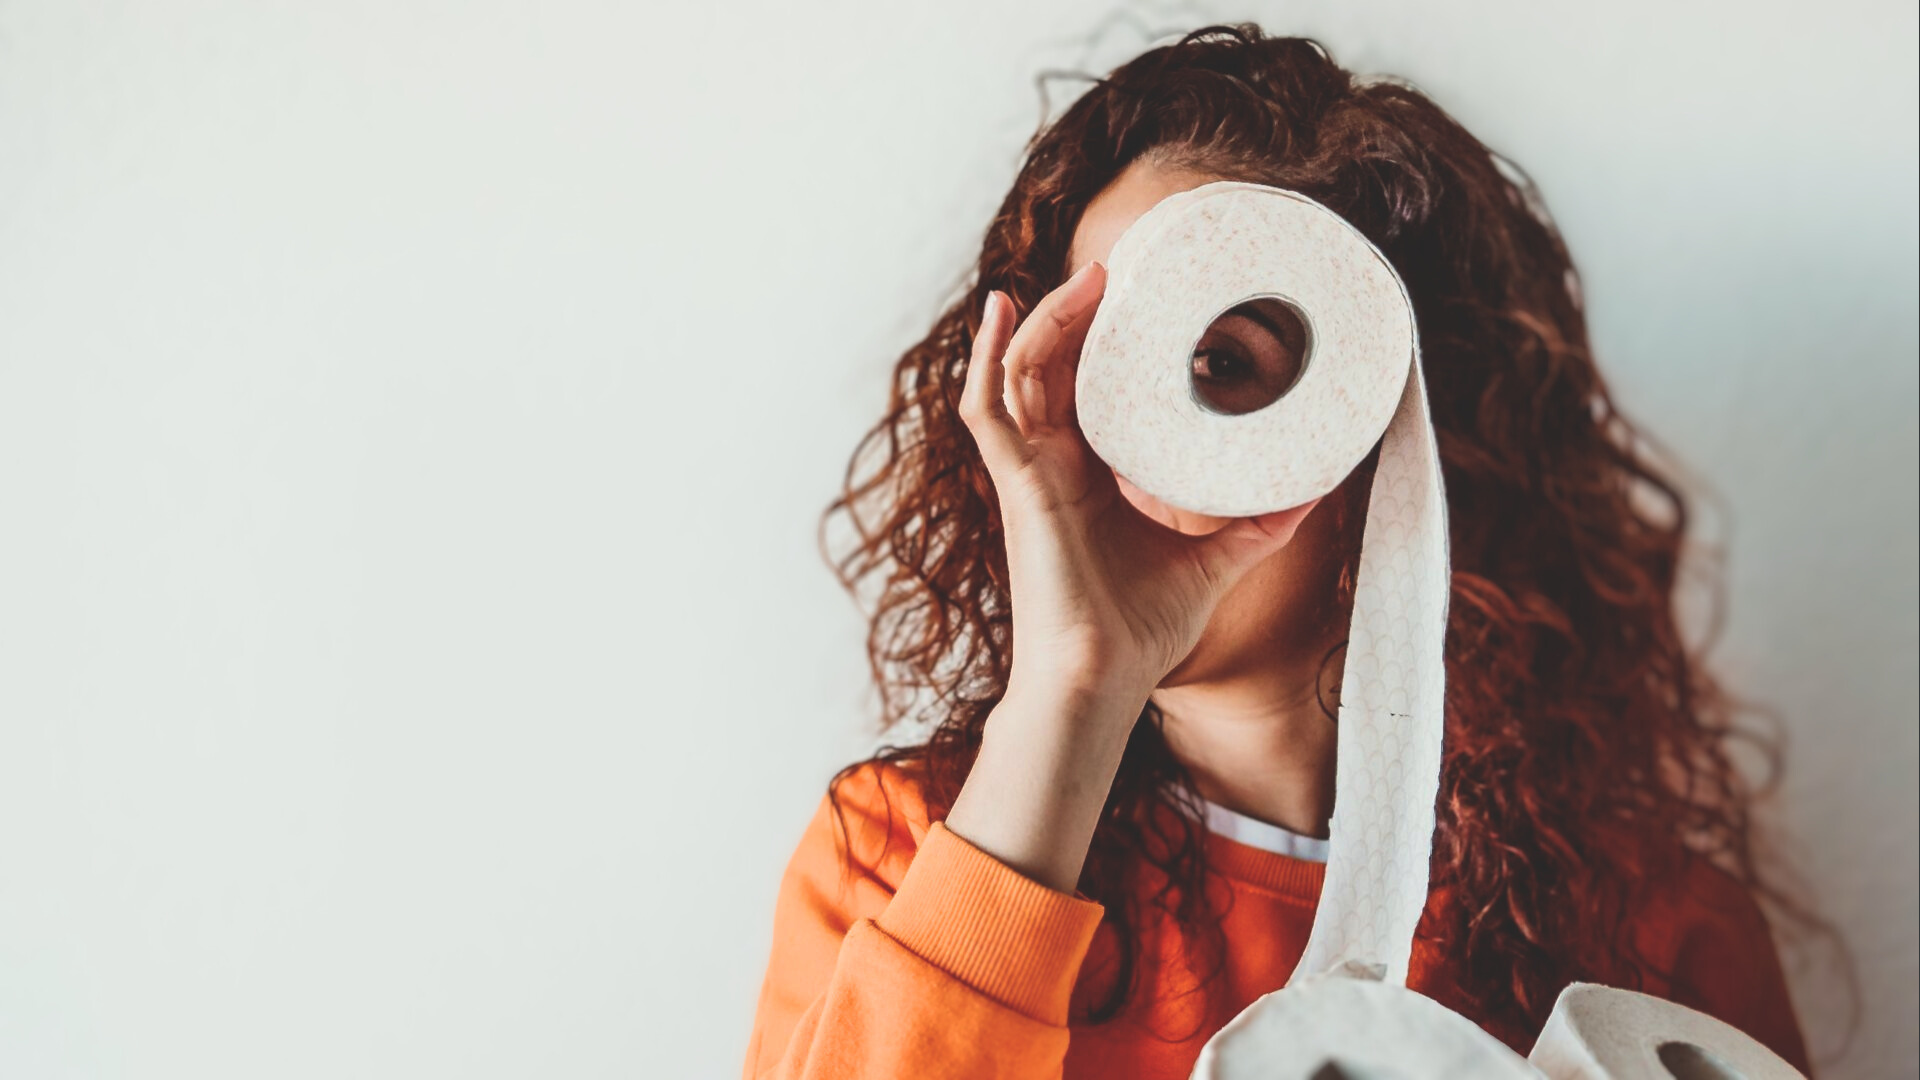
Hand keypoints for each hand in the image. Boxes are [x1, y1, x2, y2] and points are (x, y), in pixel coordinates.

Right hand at [959, 261, 1319, 715]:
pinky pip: (987, 408)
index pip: (1087, 388)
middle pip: (1054, 366)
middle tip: (1120, 267)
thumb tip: (1317, 486)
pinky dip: (988, 356)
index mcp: (1089, 475)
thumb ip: (1259, 522)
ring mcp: (1028, 471)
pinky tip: (1001, 311)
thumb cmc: (1140, 632)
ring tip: (1090, 275)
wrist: (1100, 680)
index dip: (1103, 341)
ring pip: (1021, 371)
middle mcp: (1053, 464)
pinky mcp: (1015, 484)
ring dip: (1049, 317)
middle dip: (1079, 312)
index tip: (1142, 297)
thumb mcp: (1217, 560)